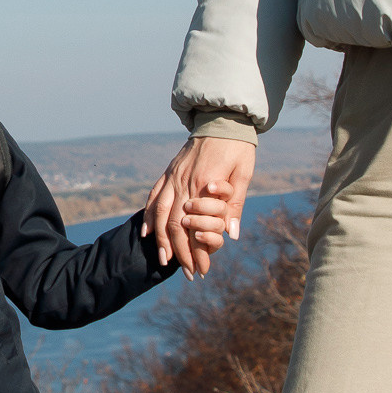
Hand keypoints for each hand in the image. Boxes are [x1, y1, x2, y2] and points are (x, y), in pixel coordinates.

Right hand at [144, 135, 254, 276]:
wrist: (223, 119)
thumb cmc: (238, 147)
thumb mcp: (244, 174)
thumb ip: (236, 204)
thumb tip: (232, 234)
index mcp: (204, 185)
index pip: (195, 227)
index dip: (197, 252)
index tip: (202, 270)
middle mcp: (184, 183)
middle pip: (173, 226)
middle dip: (179, 253)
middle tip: (186, 273)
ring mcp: (173, 177)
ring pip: (159, 214)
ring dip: (160, 240)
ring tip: (164, 260)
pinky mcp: (169, 172)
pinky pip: (154, 197)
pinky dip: (148, 216)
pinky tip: (146, 233)